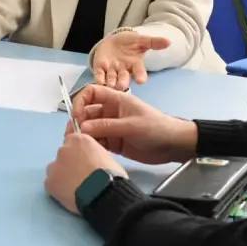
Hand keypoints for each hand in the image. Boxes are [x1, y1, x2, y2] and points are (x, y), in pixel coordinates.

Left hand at [45, 132, 127, 214]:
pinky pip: (52, 184)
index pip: (74, 142)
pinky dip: (58, 189)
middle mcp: (63, 149)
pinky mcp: (49, 182)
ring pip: (56, 169)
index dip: (80, 154)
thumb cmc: (111, 176)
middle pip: (64, 155)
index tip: (85, 163)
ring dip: (63, 176)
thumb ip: (93, 153)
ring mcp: (54, 165)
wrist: (103, 194)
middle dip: (70, 164)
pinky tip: (70, 195)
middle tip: (81, 177)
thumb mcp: (107, 156)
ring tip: (76, 188)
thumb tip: (91, 161)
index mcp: (79, 140)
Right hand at [72, 85, 197, 163]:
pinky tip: (89, 152)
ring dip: (84, 136)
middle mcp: (110, 112)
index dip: (80, 101)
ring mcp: (111, 128)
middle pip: (87, 113)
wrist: (173, 146)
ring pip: (90, 129)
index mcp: (115, 100)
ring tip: (79, 146)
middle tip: (73, 136)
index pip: (91, 93)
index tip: (77, 116)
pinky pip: (97, 142)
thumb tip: (83, 128)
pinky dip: (92, 146)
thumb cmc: (156, 128)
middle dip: (79, 122)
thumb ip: (107, 126)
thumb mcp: (132, 125)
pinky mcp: (114, 143)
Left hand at [91, 30, 169, 89]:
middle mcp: (124, 71)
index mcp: (135, 65)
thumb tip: (168, 42)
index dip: (140, 76)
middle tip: (122, 86)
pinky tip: (97, 83)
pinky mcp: (100, 69)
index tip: (141, 81)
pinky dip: (98, 79)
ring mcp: (112, 71)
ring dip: (110, 83)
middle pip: (124, 79)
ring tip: (109, 87)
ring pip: (112, 80)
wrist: (114, 41)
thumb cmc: (130, 43)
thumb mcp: (141, 40)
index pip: (140, 72)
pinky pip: (99, 75)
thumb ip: (153, 42)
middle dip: (123, 83)